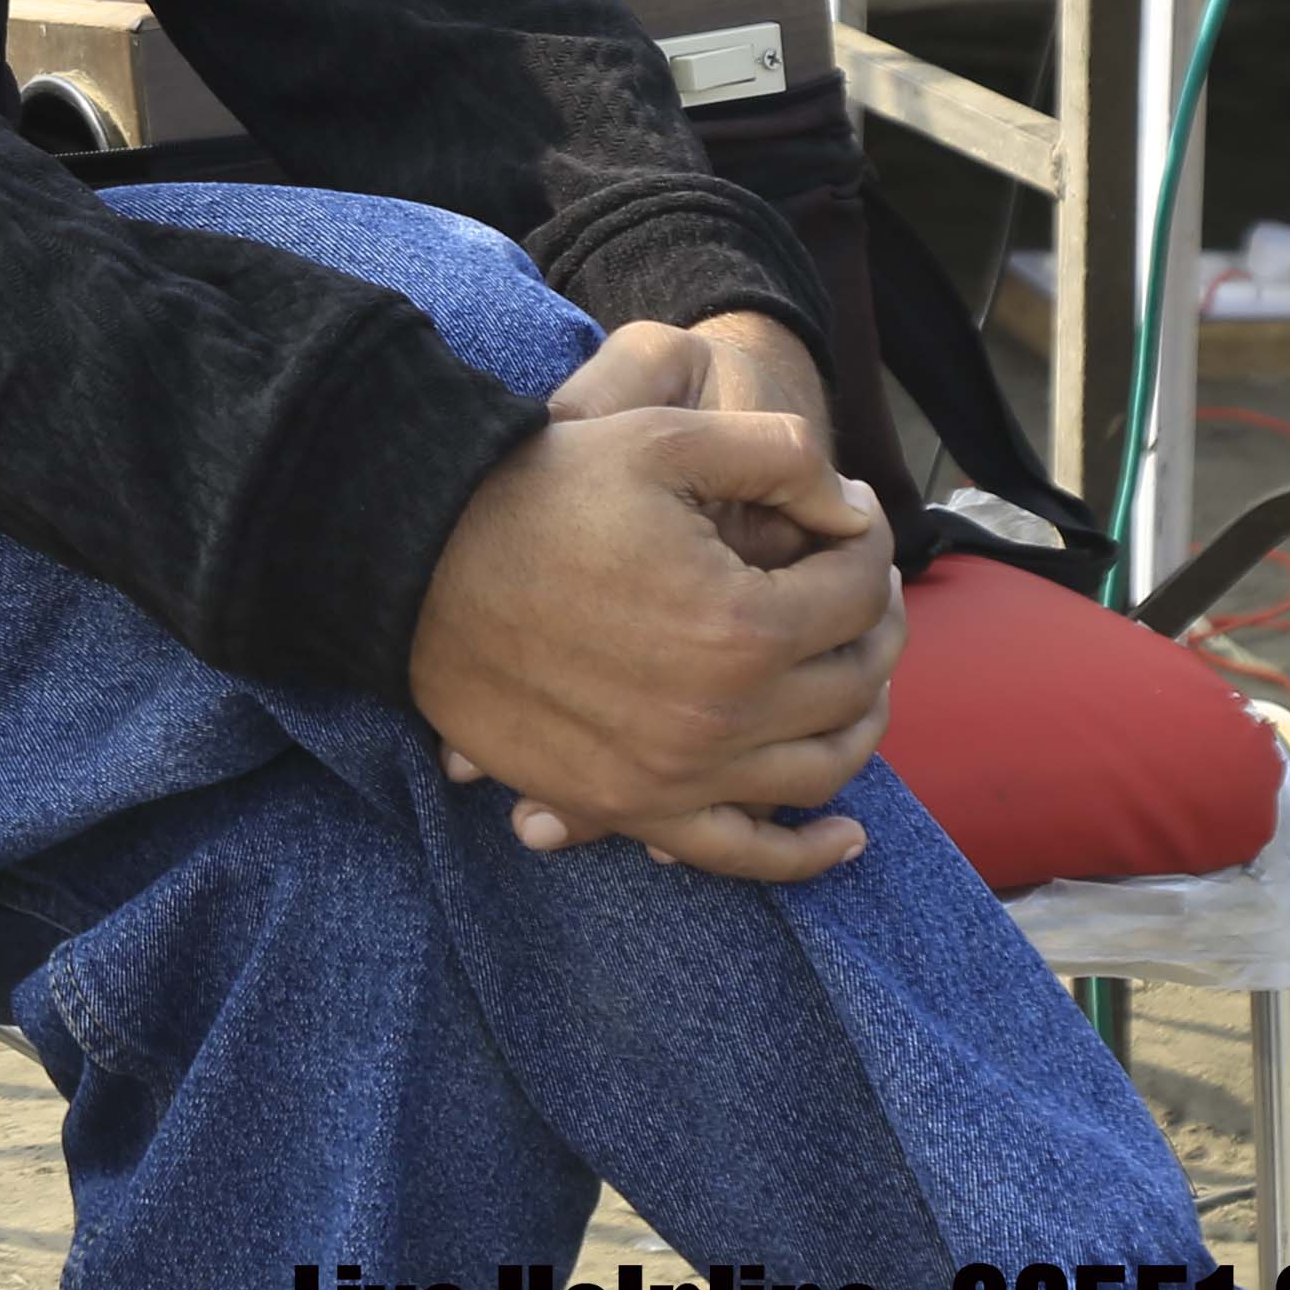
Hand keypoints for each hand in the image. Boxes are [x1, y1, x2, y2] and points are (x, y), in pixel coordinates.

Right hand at [408, 348, 902, 885]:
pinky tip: (847, 836)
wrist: (416, 560)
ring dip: (861, 719)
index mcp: (742, 624)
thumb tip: (850, 512)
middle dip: (873, 621)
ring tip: (853, 672)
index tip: (845, 515)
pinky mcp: (628, 807)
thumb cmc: (538, 488)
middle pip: (855, 680)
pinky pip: (743, 854)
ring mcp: (676, 777)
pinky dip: (806, 853)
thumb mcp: (663, 435)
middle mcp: (722, 717)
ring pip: (823, 769)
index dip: (867, 539)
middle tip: (852, 582)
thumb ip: (781, 455)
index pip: (860, 589)